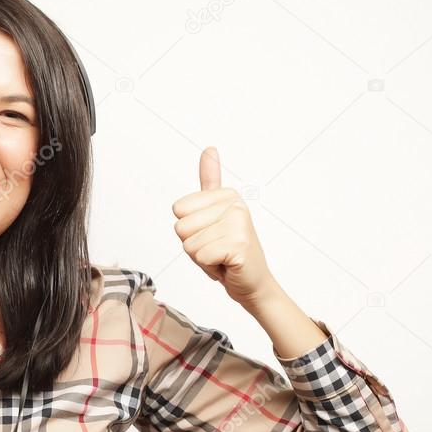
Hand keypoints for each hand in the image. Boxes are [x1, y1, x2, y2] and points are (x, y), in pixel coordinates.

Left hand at [171, 147, 276, 306]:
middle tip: (216, 248)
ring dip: (202, 257)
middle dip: (194, 245)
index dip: (189, 229)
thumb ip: (210, 181)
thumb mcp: (211, 214)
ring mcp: (239, 224)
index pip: (178, 210)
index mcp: (227, 194)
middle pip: (181, 227)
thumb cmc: (227, 251)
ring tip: (221, 257)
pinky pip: (200, 256)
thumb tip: (209, 148)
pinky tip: (226, 265)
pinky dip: (209, 268)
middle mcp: (235, 204)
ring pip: (189, 244)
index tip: (211, 234)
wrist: (253, 283)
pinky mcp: (239, 246)